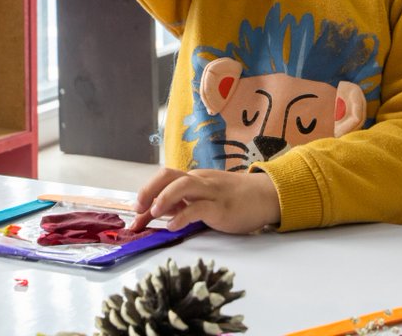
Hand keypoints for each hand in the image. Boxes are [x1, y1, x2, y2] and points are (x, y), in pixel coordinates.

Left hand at [129, 168, 280, 233]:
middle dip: (149, 189)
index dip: (146, 194)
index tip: (135, 214)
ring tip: (153, 213)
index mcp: (194, 178)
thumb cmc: (234, 199)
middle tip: (138, 208)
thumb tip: (157, 211)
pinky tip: (173, 226)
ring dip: (164, 198)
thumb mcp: (205, 198)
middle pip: (168, 175)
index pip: (164, 180)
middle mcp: (200, 181)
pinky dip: (182, 216)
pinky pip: (199, 207)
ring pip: (183, 185)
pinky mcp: (222, 207)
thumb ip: (184, 202)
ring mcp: (212, 192)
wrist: (266, 196)